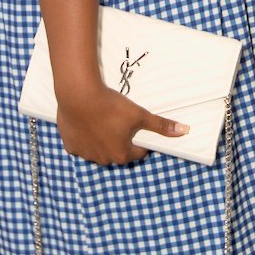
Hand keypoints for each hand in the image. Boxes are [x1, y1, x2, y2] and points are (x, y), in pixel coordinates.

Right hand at [56, 84, 188, 164]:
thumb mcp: (140, 114)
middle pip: (117, 152)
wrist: (78, 94)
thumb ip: (161, 126)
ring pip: (98, 150)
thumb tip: (184, 131)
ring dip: (101, 140)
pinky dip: (85, 137)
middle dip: (119, 140)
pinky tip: (87, 123)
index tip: (134, 125)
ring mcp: (85, 154)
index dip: (139, 138)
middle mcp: (103, 159)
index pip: (138, 151)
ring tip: (101, 120)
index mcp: (121, 155)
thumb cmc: (111, 105)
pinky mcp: (71, 146)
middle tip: (117, 120)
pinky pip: (81, 145)